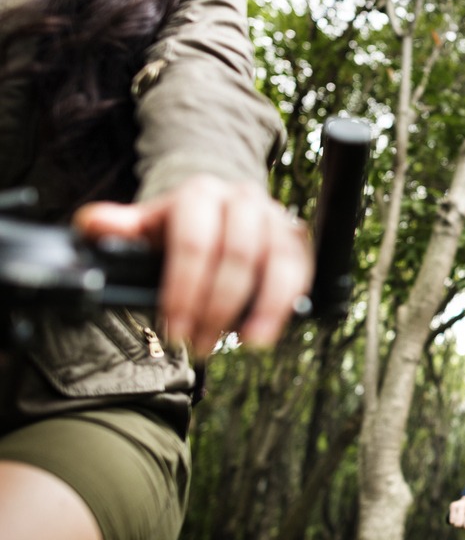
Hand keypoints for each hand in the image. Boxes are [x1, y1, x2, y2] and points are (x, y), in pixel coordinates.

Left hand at [73, 175, 311, 355]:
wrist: (222, 215)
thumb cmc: (179, 231)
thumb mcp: (147, 228)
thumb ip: (119, 227)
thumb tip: (90, 225)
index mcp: (200, 194)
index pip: (194, 242)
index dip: (184, 290)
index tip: (173, 329)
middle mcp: (243, 199)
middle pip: (237, 255)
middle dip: (216, 307)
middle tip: (197, 344)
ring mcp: (276, 219)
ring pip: (275, 264)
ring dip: (259, 309)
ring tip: (240, 345)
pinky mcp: (298, 242)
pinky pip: (298, 275)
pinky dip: (283, 307)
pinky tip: (263, 335)